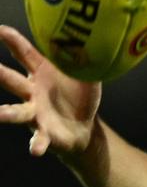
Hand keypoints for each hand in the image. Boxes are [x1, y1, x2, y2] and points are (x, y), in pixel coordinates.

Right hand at [0, 26, 100, 157]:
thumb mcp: (86, 75)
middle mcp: (32, 92)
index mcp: (41, 72)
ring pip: (16, 112)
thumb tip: (97, 36)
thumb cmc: (80, 95)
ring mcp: (35, 113)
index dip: (12, 40)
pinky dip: (36, 145)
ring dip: (6, 113)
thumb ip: (87, 58)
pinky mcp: (44, 133)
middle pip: (11, 80)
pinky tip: (35, 150)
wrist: (84, 127)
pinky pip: (38, 139)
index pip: (23, 53)